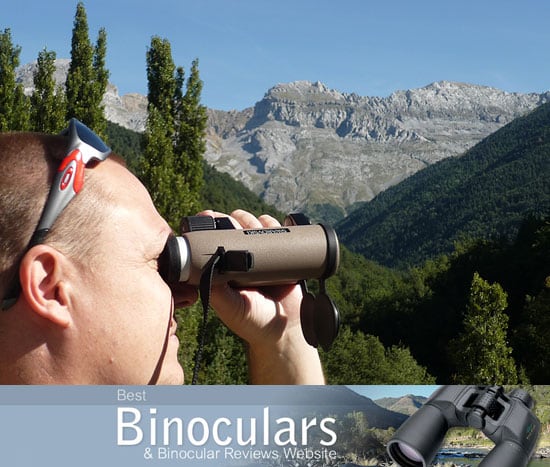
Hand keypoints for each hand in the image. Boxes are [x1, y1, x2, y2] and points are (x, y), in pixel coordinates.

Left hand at [197, 209, 324, 383]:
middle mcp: (241, 257)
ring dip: (255, 221)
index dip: (211, 223)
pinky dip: (275, 224)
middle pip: (236, 225)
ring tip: (257, 230)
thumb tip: (203, 268)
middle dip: (236, 220)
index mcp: (224, 266)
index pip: (214, 236)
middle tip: (240, 228)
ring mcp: (262, 254)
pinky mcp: (282, 255)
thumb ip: (216, 290)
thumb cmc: (252, 322)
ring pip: (255, 224)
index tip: (209, 217)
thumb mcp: (229, 306)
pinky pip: (278, 231)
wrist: (284, 330)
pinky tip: (273, 227)